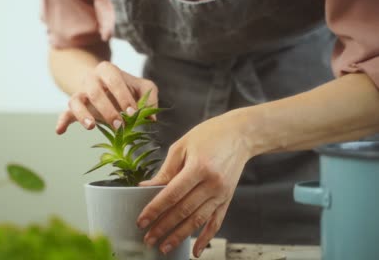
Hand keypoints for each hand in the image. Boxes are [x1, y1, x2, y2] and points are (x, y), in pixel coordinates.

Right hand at [55, 61, 157, 133]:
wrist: (108, 87)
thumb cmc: (128, 88)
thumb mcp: (143, 87)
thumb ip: (150, 98)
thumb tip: (151, 118)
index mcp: (108, 70)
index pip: (114, 79)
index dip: (123, 95)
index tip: (133, 112)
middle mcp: (91, 79)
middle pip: (94, 91)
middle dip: (107, 109)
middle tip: (120, 125)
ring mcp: (80, 92)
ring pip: (75, 100)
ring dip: (83, 114)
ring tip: (91, 127)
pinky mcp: (75, 106)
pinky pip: (65, 112)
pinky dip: (62, 121)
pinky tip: (60, 131)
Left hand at [137, 111, 252, 257]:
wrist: (241, 134)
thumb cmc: (209, 135)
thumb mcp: (182, 146)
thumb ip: (165, 170)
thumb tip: (146, 187)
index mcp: (199, 167)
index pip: (172, 194)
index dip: (155, 210)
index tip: (142, 221)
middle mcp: (212, 183)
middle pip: (183, 211)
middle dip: (163, 227)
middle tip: (148, 239)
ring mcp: (222, 193)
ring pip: (198, 220)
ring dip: (179, 236)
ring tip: (164, 247)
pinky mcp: (227, 198)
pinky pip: (216, 222)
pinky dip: (205, 238)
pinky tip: (195, 251)